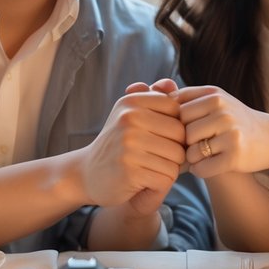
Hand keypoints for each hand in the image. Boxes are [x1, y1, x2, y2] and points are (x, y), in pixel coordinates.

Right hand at [79, 87, 185, 206]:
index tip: (158, 138)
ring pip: (176, 158)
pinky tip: (143, 183)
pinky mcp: (130, 171)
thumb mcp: (131, 115)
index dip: (174, 128)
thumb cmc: (119, 144)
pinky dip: (159, 185)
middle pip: (180, 135)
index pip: (176, 111)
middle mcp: (129, 119)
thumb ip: (154, 96)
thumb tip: (170, 83)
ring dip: (168, 169)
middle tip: (154, 158)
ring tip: (148, 169)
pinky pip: (166, 178)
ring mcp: (128, 145)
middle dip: (175, 150)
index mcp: (131, 102)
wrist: (87, 174)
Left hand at [176, 85, 268, 177]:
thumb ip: (185, 98)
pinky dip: (200, 170)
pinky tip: (208, 166)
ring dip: (192, 159)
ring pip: (190, 152)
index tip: (181, 131)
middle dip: (183, 143)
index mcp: (214, 95)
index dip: (174, 124)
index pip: (176, 110)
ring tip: (202, 156)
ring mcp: (230, 133)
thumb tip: (147, 95)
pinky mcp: (235, 156)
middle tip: (193, 147)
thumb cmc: (233, 121)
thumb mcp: (214, 101)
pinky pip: (202, 168)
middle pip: (182, 132)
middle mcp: (223, 111)